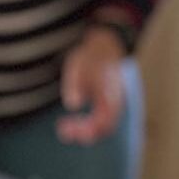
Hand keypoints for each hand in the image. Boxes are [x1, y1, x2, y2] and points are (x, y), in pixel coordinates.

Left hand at [58, 26, 127, 144]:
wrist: (101, 45)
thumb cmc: (90, 55)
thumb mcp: (77, 65)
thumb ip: (75, 84)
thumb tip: (72, 105)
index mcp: (113, 92)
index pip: (106, 120)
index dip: (88, 130)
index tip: (68, 127)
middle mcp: (116, 101)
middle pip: (105, 128)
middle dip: (84, 133)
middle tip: (62, 130)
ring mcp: (112, 104)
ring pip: (101, 126)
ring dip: (82, 131)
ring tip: (62, 128)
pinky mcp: (105, 104)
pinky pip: (97, 121)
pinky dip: (83, 126)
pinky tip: (67, 123)